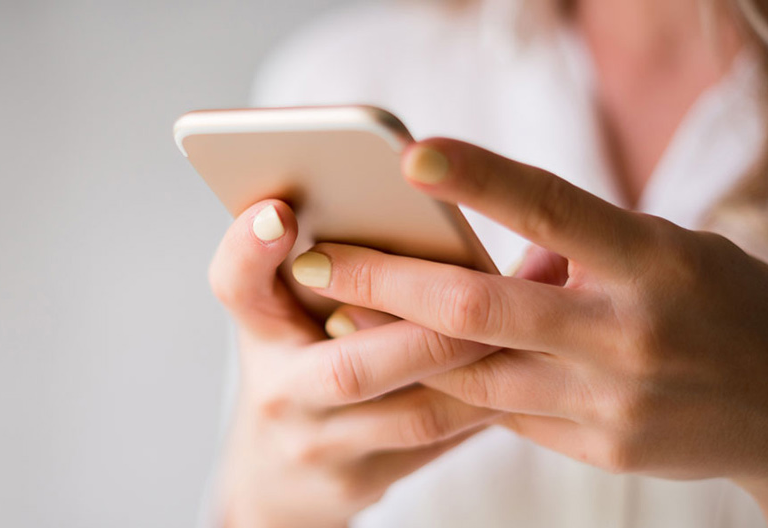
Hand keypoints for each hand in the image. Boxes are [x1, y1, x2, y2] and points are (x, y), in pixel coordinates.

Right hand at [209, 200, 499, 527]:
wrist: (276, 478)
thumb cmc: (299, 363)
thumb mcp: (291, 312)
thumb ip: (336, 260)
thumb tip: (427, 189)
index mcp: (257, 330)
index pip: (236, 285)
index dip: (250, 250)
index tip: (280, 212)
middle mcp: (279, 390)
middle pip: (348, 368)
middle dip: (426, 331)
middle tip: (485, 292)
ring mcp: (320, 445)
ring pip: (415, 414)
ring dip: (478, 370)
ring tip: (531, 326)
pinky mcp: (361, 482)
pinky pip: (439, 444)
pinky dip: (487, 404)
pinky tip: (529, 371)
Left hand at [285, 138, 767, 526]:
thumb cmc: (733, 310)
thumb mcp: (677, 255)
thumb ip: (588, 251)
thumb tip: (501, 255)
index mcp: (657, 263)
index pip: (556, 209)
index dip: (481, 180)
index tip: (410, 155)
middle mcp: (629, 334)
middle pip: (480, 309)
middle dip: (384, 283)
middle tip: (313, 259)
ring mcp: (612, 402)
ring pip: (472, 373)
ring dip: (396, 344)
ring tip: (334, 315)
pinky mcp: (599, 447)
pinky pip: (505, 413)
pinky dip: (456, 384)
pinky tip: (410, 364)